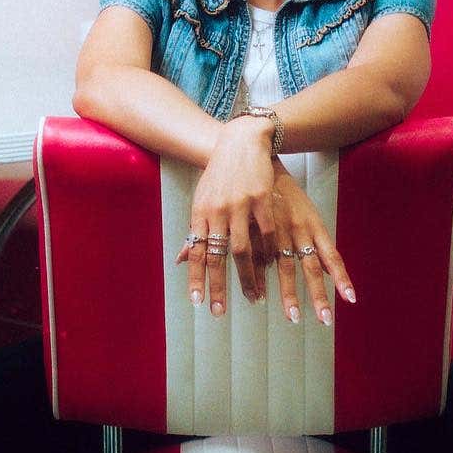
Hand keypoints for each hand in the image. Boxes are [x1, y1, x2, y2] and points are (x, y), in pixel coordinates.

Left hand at [175, 118, 277, 314]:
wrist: (241, 141)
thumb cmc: (219, 174)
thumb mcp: (202, 199)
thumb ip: (195, 231)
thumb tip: (180, 260)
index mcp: (201, 212)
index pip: (196, 251)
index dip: (197, 278)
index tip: (198, 302)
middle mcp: (218, 210)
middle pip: (218, 255)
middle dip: (218, 286)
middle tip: (219, 311)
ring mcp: (240, 205)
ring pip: (243, 248)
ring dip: (247, 276)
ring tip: (253, 297)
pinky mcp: (261, 198)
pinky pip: (266, 233)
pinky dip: (268, 253)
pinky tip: (271, 269)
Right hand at [269, 161, 355, 326]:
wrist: (260, 165)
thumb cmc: (286, 193)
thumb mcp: (307, 215)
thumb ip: (318, 246)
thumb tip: (328, 272)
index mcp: (314, 226)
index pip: (332, 256)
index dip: (342, 278)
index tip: (351, 299)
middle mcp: (299, 229)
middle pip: (311, 267)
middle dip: (318, 295)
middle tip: (325, 319)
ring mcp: (277, 230)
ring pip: (285, 267)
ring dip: (289, 294)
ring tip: (293, 316)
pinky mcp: (256, 229)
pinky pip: (260, 257)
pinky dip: (260, 277)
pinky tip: (260, 293)